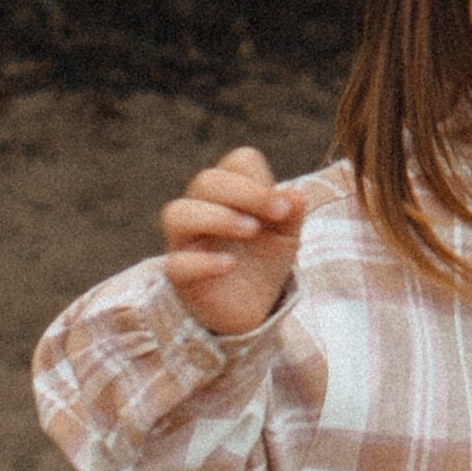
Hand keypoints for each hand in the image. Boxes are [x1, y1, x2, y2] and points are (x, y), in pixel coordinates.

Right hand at [161, 145, 303, 336]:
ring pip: (177, 213)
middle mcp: (202, 209)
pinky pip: (177, 264)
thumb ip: (291, 214)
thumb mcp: (286, 237)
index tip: (284, 208)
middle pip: (207, 180)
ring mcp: (186, 242)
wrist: (249, 307)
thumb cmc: (263, 260)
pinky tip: (230, 265)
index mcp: (229, 193)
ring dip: (217, 218)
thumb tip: (295, 193)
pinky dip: (203, 262)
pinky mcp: (180, 276)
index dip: (261, 180)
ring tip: (252, 231)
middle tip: (277, 215)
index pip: (238, 162)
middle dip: (245, 193)